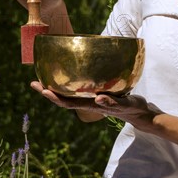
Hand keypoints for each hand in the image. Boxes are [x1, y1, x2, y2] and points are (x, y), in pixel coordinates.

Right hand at [30, 81, 163, 131]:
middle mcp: (94, 104)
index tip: (35, 83)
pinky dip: (105, 102)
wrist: (141, 113)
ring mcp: (107, 106)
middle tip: (38, 87)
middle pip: (69, 103)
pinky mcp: (123, 106)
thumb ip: (100, 80)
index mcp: (89, 99)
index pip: (66, 97)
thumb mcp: (109, 89)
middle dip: (52, 96)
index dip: (50, 91)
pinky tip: (98, 98)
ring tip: (56, 93)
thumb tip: (90, 64)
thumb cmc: (123, 99)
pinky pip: (113, 104)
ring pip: (86, 105)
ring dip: (71, 101)